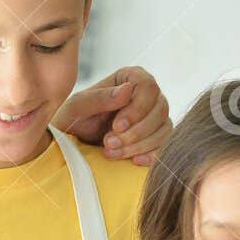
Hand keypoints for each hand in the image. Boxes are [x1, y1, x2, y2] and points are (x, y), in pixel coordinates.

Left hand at [53, 67, 170, 164]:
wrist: (73, 143)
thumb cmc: (73, 120)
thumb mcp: (78, 107)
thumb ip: (99, 97)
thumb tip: (128, 89)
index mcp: (130, 78)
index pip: (148, 87)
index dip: (137, 109)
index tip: (117, 126)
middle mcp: (147, 94)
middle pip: (160, 109)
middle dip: (136, 132)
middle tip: (109, 143)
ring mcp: (154, 115)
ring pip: (164, 128)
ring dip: (140, 145)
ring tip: (112, 153)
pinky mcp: (156, 136)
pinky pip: (165, 145)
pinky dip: (152, 154)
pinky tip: (135, 161)